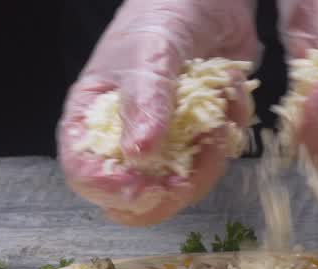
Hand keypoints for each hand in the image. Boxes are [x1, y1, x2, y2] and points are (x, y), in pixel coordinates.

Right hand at [58, 0, 259, 225]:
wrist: (207, 0)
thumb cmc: (160, 16)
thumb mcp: (149, 53)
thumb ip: (145, 102)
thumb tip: (140, 156)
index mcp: (91, 121)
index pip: (85, 174)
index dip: (112, 191)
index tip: (147, 187)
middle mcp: (124, 142)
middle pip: (135, 201)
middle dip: (172, 188)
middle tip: (198, 156)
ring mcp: (164, 147)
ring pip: (182, 189)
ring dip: (211, 155)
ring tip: (221, 105)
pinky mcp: (200, 144)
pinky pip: (217, 162)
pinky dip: (232, 130)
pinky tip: (230, 93)